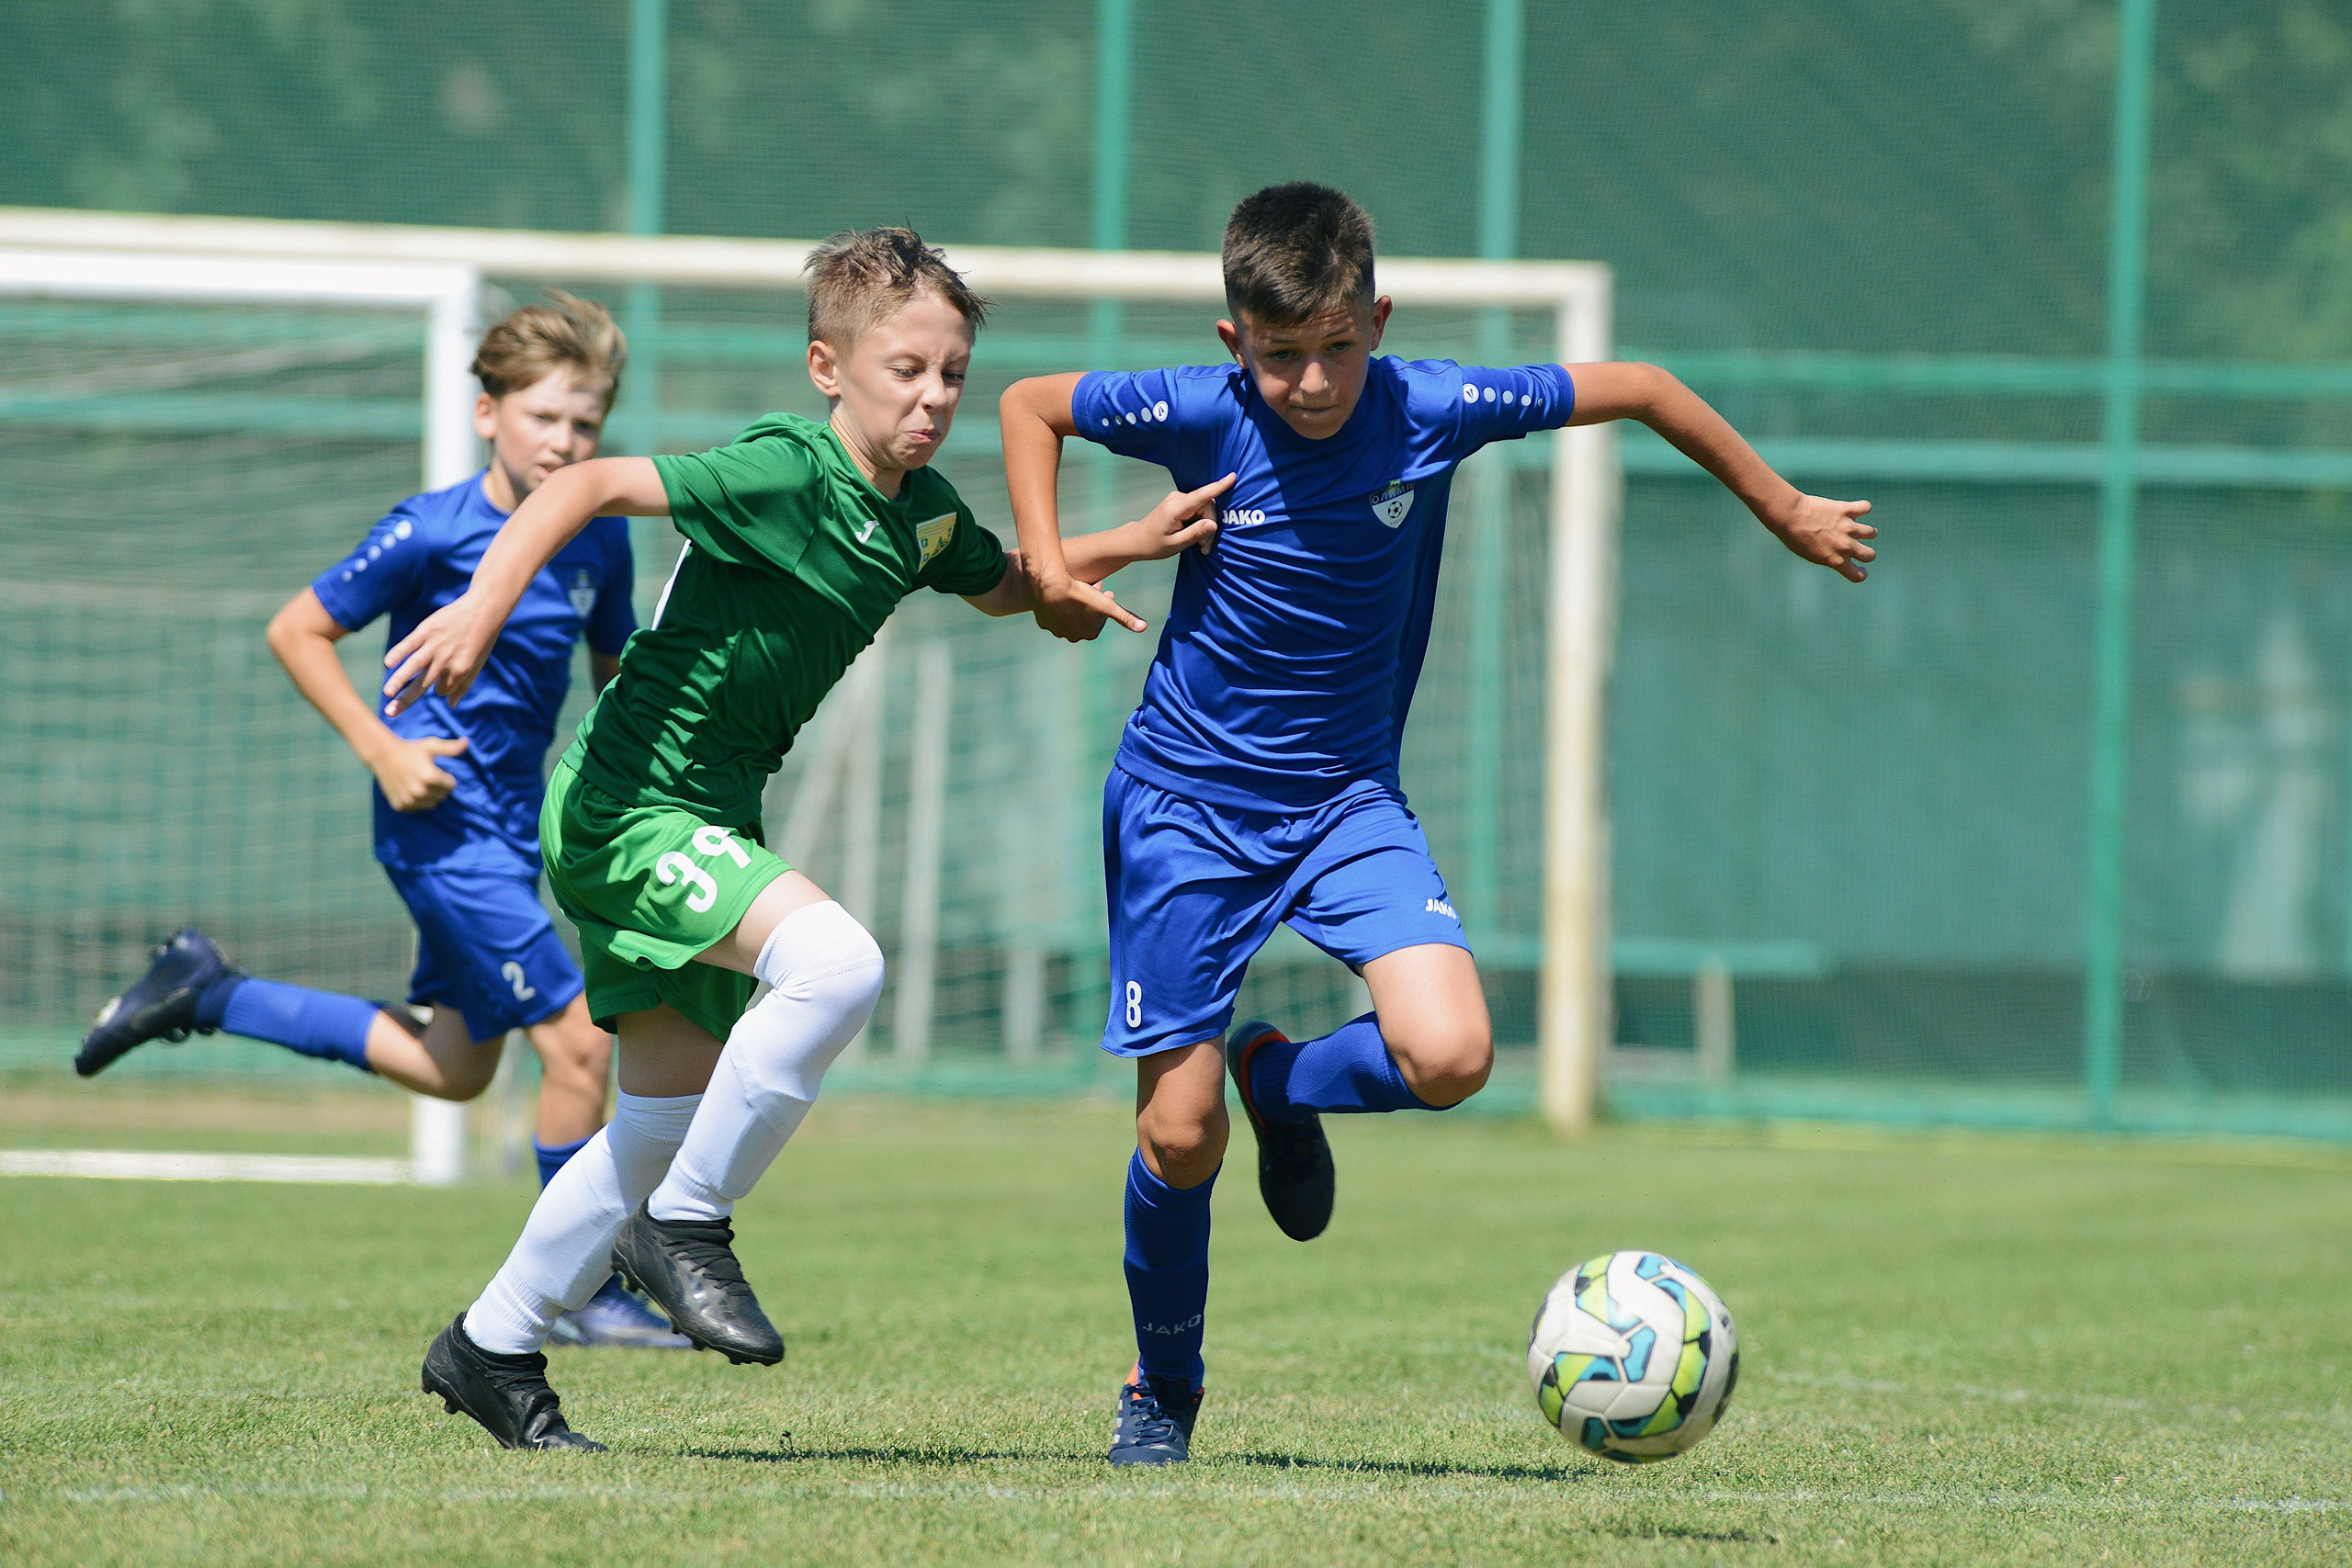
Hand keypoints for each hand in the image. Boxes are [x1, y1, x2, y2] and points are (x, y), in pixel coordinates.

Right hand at [370, 734, 467, 811]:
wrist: (383, 756)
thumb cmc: (410, 749)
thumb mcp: (431, 746)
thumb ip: (451, 748)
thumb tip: (467, 742)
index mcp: (430, 777)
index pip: (451, 785)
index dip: (446, 777)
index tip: (436, 770)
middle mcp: (420, 791)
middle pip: (442, 796)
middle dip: (439, 787)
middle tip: (427, 777)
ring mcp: (409, 800)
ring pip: (431, 804)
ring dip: (430, 796)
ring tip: (420, 783)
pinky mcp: (400, 806)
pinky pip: (417, 808)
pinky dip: (417, 801)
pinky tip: (410, 789)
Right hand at [382, 593, 496, 714]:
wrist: (482, 611)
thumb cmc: (480, 642)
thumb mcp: (476, 666)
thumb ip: (463, 686)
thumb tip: (450, 705)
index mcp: (460, 671)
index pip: (441, 690)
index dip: (439, 687)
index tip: (440, 680)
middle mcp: (446, 660)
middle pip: (423, 684)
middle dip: (406, 699)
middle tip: (390, 713)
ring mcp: (435, 645)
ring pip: (413, 666)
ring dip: (399, 680)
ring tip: (387, 692)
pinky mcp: (426, 630)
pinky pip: (409, 644)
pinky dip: (398, 652)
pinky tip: (388, 663)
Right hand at [1030, 569, 1144, 641]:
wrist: (1048, 586)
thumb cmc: (1080, 594)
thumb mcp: (1106, 605)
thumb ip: (1125, 617)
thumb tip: (1143, 627)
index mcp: (1089, 634)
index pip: (1101, 619)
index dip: (1104, 605)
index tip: (1106, 591)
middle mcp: (1072, 636)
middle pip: (1085, 617)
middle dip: (1092, 604)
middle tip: (1095, 586)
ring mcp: (1056, 630)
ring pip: (1069, 616)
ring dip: (1075, 605)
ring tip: (1078, 587)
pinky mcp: (1043, 621)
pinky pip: (1054, 614)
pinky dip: (1059, 605)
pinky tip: (1060, 593)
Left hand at [1127, 472, 1234, 560]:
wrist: (1137, 540)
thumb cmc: (1153, 544)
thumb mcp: (1175, 544)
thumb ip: (1195, 533)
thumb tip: (1213, 525)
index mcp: (1175, 508)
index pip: (1201, 495)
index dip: (1219, 486)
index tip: (1232, 477)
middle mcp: (1178, 498)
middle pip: (1207, 506)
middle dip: (1210, 527)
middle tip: (1205, 547)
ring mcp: (1179, 499)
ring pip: (1205, 509)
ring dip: (1206, 527)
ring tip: (1200, 545)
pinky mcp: (1181, 503)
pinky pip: (1199, 510)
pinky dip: (1201, 524)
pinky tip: (1197, 537)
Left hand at [1770, 495, 1876, 581]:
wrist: (1789, 515)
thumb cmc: (1793, 537)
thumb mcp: (1810, 555)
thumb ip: (1828, 556)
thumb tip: (1839, 553)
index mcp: (1835, 561)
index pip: (1858, 575)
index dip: (1861, 573)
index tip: (1859, 568)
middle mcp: (1845, 546)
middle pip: (1870, 555)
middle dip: (1867, 553)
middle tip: (1859, 548)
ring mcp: (1848, 528)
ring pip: (1872, 532)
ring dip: (1868, 532)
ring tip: (1858, 529)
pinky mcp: (1846, 510)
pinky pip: (1866, 508)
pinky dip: (1863, 508)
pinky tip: (1856, 509)